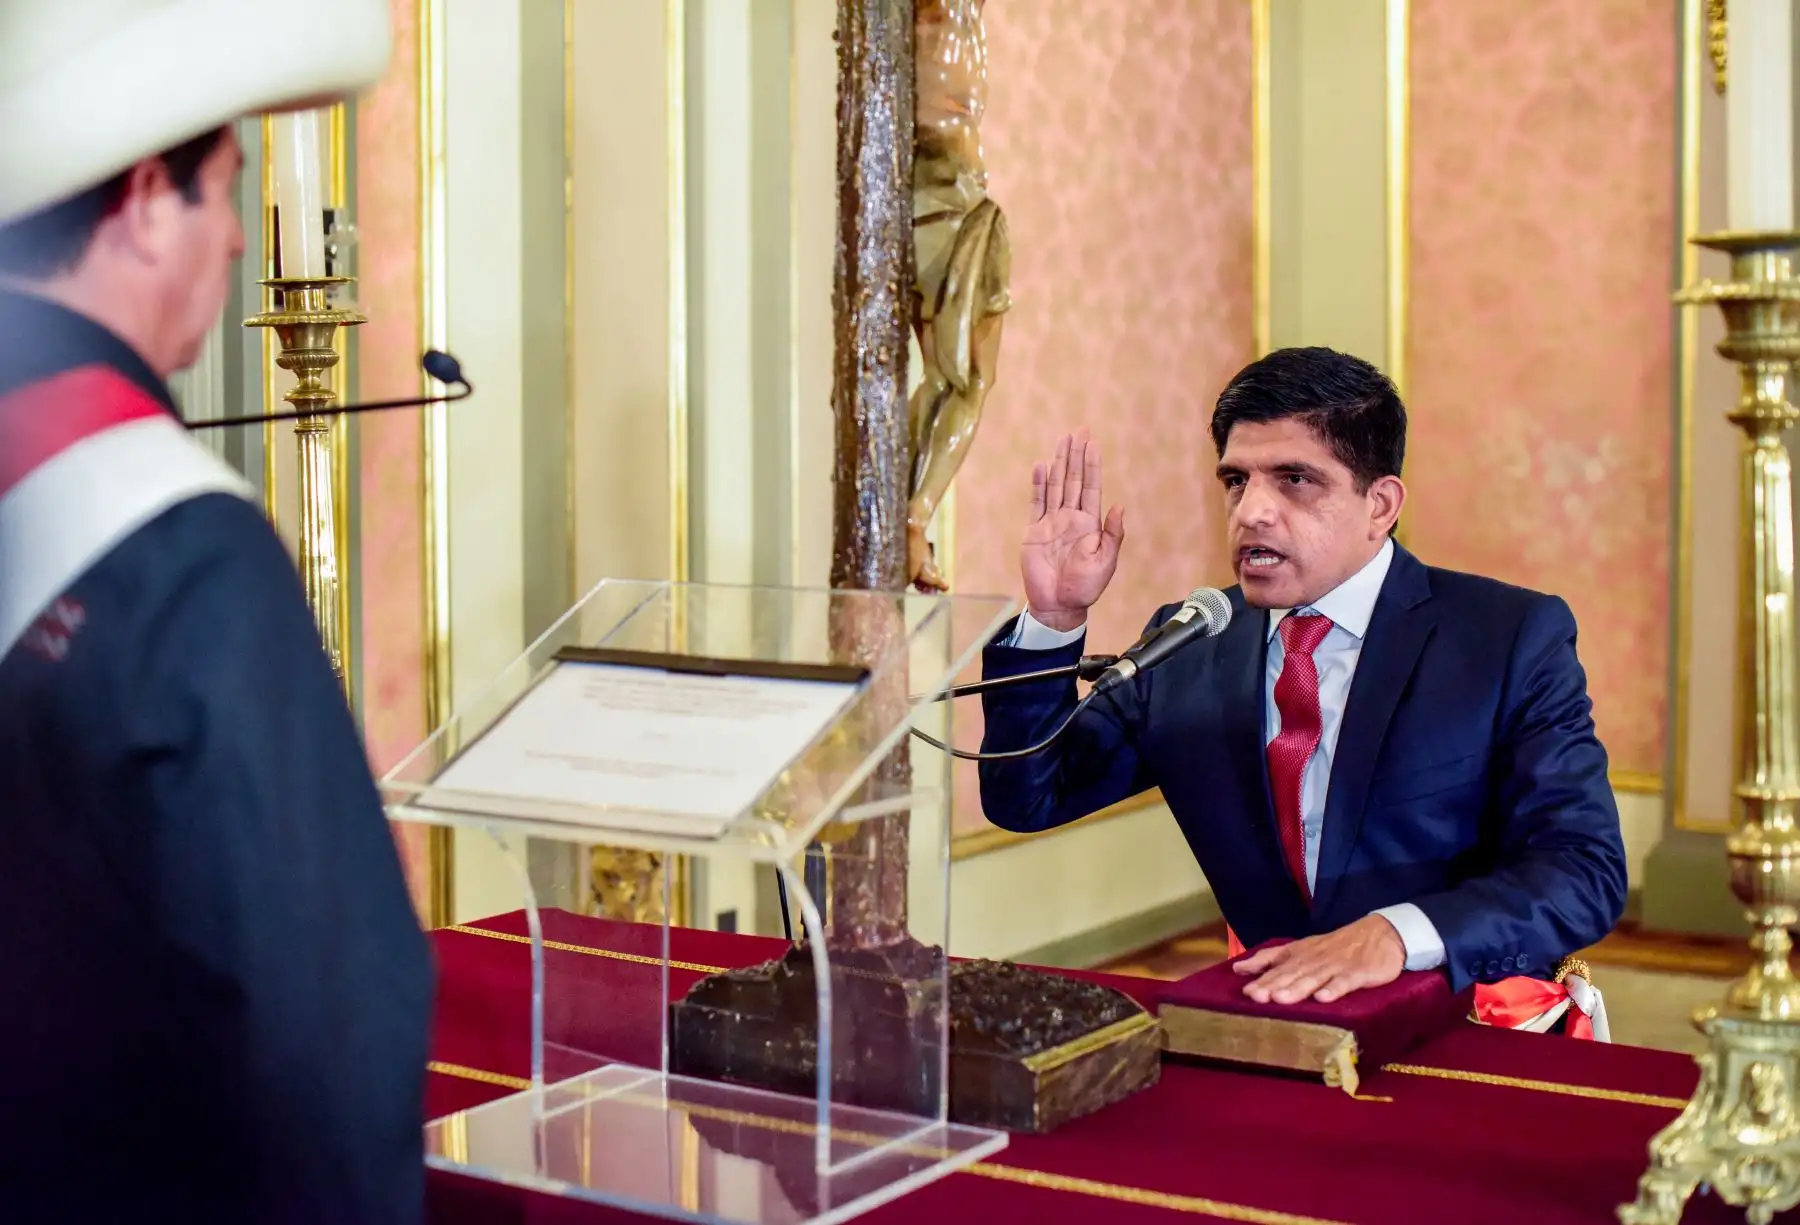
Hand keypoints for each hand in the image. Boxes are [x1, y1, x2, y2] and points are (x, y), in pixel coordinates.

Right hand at [1021, 429, 1124, 631]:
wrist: (1058, 605)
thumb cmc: (1085, 587)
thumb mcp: (1106, 562)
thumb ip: (1112, 534)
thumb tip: (1119, 505)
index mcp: (1089, 524)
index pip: (1090, 487)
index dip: (1091, 465)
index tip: (1093, 443)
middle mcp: (1070, 518)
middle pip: (1072, 480)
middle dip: (1076, 455)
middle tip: (1078, 431)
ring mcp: (1051, 523)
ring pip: (1055, 486)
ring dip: (1058, 463)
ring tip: (1061, 440)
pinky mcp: (1034, 531)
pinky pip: (1036, 503)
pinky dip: (1038, 485)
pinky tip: (1040, 466)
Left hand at [1233, 915, 1405, 1004]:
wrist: (1380, 933)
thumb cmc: (1336, 946)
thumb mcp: (1301, 948)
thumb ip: (1272, 959)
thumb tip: (1239, 968)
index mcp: (1300, 954)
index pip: (1276, 965)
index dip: (1260, 977)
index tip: (1244, 990)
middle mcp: (1313, 960)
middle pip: (1291, 974)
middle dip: (1272, 986)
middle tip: (1255, 997)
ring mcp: (1335, 966)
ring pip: (1313, 978)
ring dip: (1297, 989)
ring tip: (1281, 999)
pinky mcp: (1357, 974)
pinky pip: (1344, 982)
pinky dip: (1334, 989)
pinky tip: (1323, 998)